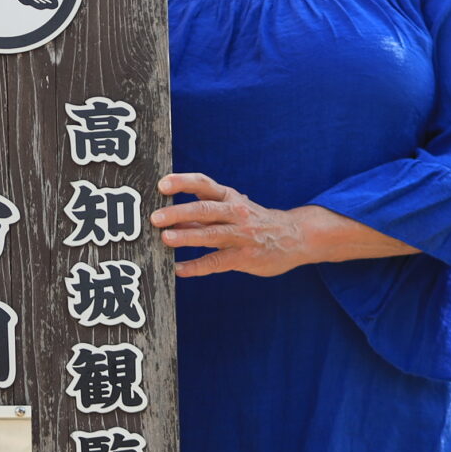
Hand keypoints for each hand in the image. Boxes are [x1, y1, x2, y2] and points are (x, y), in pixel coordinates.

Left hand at [151, 173, 312, 277]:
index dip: (183, 182)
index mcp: (229, 197)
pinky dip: (197, 266)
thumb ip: (202, 211)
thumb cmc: (253, 221)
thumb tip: (168, 214)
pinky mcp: (246, 257)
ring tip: (166, 239)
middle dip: (178, 212)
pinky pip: (218, 262)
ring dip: (187, 236)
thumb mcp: (231, 208)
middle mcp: (235, 212)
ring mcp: (242, 235)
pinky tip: (180, 269)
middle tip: (156, 217)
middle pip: (205, 209)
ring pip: (211, 234)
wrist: (294, 236)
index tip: (162, 185)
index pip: (203, 184)